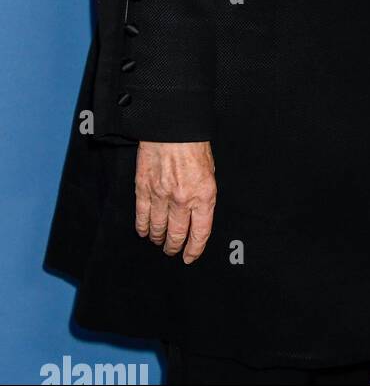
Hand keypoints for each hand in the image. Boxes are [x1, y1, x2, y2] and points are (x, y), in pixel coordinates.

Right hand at [135, 141, 216, 263]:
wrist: (172, 128)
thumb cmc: (194, 144)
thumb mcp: (210, 170)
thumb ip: (204, 193)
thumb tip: (198, 212)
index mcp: (204, 195)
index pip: (200, 233)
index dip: (194, 249)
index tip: (190, 257)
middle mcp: (182, 200)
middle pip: (177, 234)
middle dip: (175, 246)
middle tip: (173, 251)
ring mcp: (161, 196)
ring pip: (158, 228)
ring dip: (158, 238)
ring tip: (159, 241)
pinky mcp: (144, 189)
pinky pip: (142, 215)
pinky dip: (142, 226)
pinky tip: (143, 231)